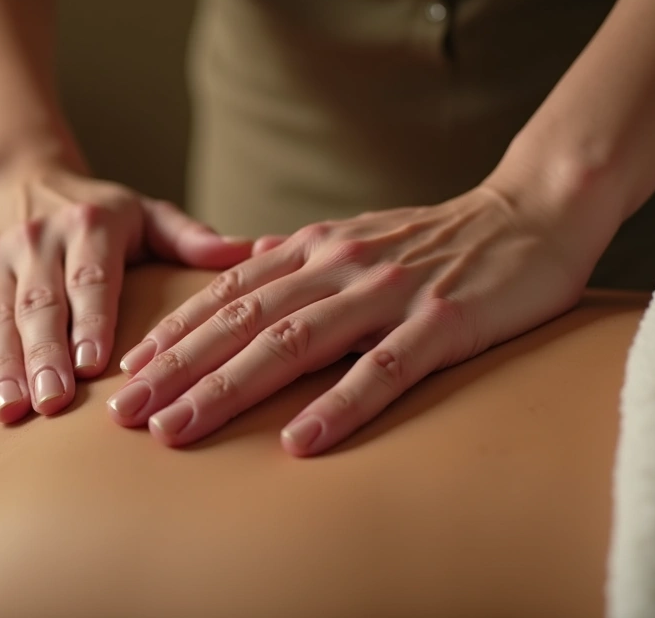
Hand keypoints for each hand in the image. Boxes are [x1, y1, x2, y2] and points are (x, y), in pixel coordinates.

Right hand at [0, 157, 251, 420]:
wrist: (18, 176)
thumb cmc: (99, 212)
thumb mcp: (146, 215)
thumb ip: (191, 239)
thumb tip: (254, 251)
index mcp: (89, 224)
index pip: (91, 276)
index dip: (91, 319)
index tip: (97, 364)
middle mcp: (35, 238)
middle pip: (39, 304)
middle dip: (44, 355)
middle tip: (53, 402)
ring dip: (1, 366)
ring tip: (11, 410)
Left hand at [106, 184, 610, 455]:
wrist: (531, 213)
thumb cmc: (438, 237)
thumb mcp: (355, 234)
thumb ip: (299, 255)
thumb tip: (246, 262)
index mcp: (316, 249)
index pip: (228, 293)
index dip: (174, 332)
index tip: (127, 370)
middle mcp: (340, 266)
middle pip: (242, 322)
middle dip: (176, 369)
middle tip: (124, 414)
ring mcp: (390, 293)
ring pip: (293, 344)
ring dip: (229, 389)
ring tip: (179, 429)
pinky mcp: (444, 322)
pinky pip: (383, 368)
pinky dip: (338, 404)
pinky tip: (299, 442)